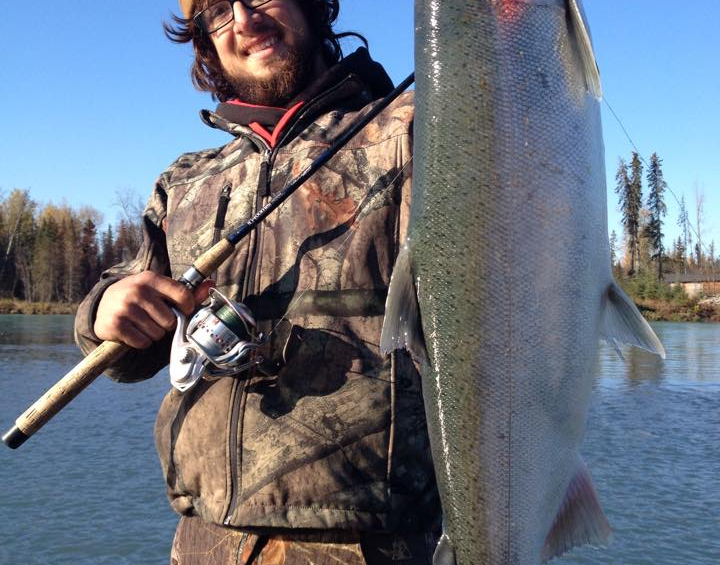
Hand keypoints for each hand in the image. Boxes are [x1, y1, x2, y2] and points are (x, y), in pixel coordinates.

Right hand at [94, 271, 213, 348]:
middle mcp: (137, 291)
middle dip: (166, 324)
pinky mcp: (116, 325)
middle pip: (170, 321)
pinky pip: (142, 342)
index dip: (187, 308)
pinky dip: (141, 342)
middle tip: (154, 318)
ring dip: (153, 334)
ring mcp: (125, 308)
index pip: (183, 296)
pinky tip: (133, 331)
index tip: (182, 311)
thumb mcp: (158, 288)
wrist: (101, 305)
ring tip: (142, 324)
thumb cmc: (138, 296)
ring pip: (157, 334)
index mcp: (151, 278)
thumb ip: (186, 290)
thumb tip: (211, 283)